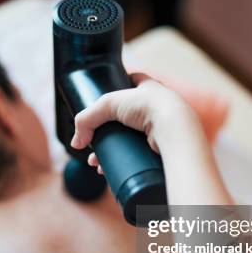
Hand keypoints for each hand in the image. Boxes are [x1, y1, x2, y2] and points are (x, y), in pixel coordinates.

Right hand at [70, 73, 227, 173]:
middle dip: (106, 132)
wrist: (174, 129)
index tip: (102, 104)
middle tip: (91, 143)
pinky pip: (137, 155)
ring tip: (97, 162)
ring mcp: (160, 128)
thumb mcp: (109, 104)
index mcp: (149, 88)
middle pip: (125, 118)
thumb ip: (86, 119)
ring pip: (130, 139)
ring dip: (112, 150)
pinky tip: (110, 168)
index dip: (115, 92)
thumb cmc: (150, 107)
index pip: (131, 84)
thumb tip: (76, 141)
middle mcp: (156, 107)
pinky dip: (123, 162)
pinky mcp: (160, 147)